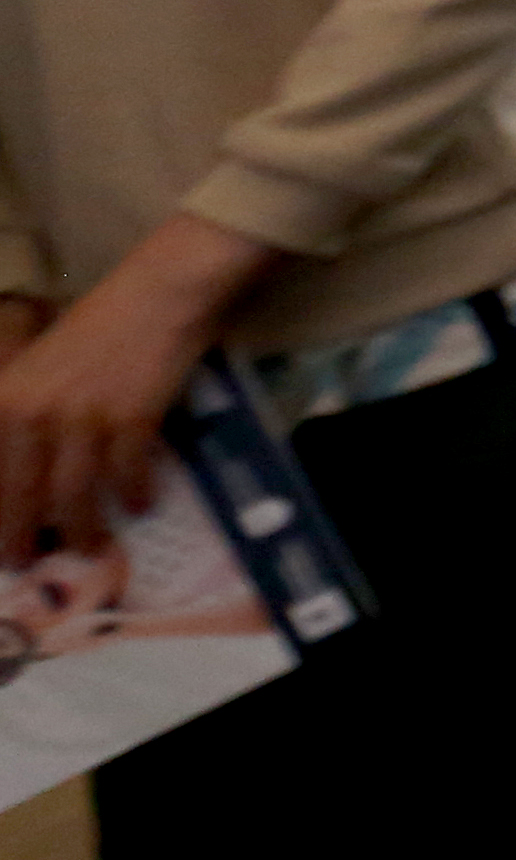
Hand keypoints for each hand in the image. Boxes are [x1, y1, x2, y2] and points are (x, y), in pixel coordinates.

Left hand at [0, 216, 271, 549]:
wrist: (156, 298)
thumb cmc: (92, 332)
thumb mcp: (34, 372)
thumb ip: (18, 419)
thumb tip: (19, 474)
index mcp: (4, 402)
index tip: (0, 539)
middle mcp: (35, 415)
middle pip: (23, 496)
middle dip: (25, 537)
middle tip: (30, 561)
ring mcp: (85, 418)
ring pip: (74, 496)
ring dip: (84, 530)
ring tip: (92, 548)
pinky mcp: (132, 419)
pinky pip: (127, 474)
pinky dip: (135, 494)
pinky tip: (142, 504)